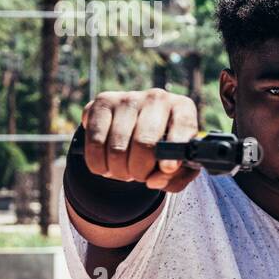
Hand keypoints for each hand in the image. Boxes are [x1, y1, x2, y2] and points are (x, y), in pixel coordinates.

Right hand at [82, 89, 200, 191]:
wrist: (136, 130)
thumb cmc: (164, 150)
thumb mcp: (181, 166)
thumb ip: (176, 177)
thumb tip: (154, 180)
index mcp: (183, 108)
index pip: (182, 126)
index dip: (173, 151)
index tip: (167, 168)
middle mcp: (157, 98)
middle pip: (144, 143)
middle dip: (140, 171)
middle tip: (140, 176)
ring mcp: (128, 98)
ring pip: (117, 147)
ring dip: (119, 171)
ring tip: (125, 172)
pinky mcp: (103, 102)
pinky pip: (95, 143)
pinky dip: (99, 164)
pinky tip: (107, 165)